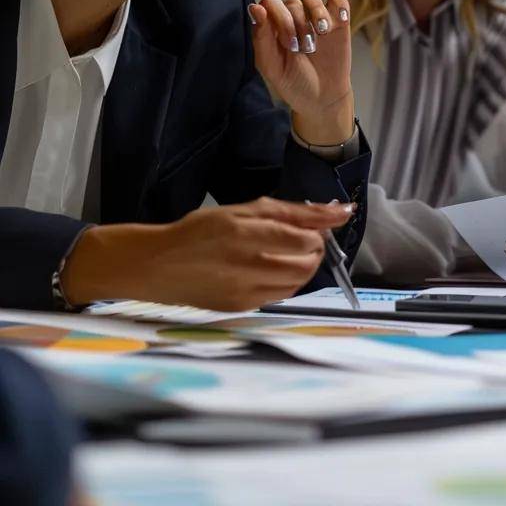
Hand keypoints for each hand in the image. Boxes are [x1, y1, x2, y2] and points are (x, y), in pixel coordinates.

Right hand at [61, 198, 353, 310]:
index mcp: (246, 235)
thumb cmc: (200, 230)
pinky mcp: (242, 308)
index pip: (303, 237)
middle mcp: (248, 266)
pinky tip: (272, 268)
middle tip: (305, 235)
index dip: (323, 227)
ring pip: (299, 282)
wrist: (157, 266)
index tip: (332, 217)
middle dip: (316, 247)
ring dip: (305, 264)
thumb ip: (290, 212)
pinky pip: (282, 295)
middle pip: (307, 262)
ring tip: (290, 251)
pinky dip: (288, 280)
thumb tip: (336, 212)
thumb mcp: (242, 210)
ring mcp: (245, 292)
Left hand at [250, 0, 353, 145]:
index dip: (279, 17)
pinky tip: (334, 26)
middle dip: (298, 25)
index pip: (271, 2)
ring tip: (321, 34)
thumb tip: (255, 7)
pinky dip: (338, 7)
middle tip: (303, 49)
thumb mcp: (271, 66)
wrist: (323, 97)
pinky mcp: (339, 20)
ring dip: (316, 16)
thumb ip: (261, 37)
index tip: (287, 42)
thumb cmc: (293, 81)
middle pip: (293, 2)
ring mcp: (316, 18)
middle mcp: (294, 17)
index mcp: (273, 25)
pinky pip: (338, 0)